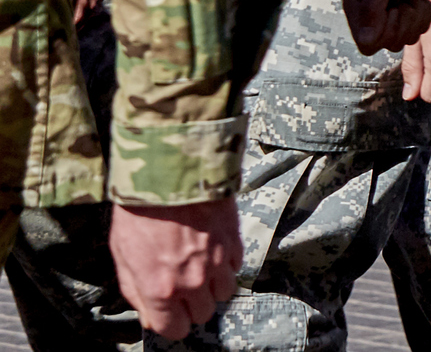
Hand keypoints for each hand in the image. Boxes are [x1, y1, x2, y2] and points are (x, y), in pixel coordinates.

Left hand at [109, 198, 241, 338]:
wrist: (168, 172)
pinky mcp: (233, 239)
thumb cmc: (140, 212)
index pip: (175, 330)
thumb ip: (136, 292)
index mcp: (161, 289)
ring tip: (201, 269)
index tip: (169, 313)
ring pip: (225, 292)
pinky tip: (212, 249)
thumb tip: (150, 314)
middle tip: (184, 288)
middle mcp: (192, 280)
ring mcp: (217, 260)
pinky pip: (236, 265)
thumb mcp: (123, 257)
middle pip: (204, 314)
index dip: (171, 323)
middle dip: (193, 305)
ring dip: (213, 285)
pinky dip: (227, 263)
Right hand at [342, 0, 430, 54]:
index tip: (392, 8)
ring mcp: (389, 19)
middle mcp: (369, 18)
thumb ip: (372, 8)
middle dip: (406, 20)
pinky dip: (425, 14)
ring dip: (417, 16)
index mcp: (356, 9)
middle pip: (391, 43)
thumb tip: (366, 40)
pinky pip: (419, 30)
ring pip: (407, 39)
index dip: (386, 31)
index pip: (368, 44)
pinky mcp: (407, 16)